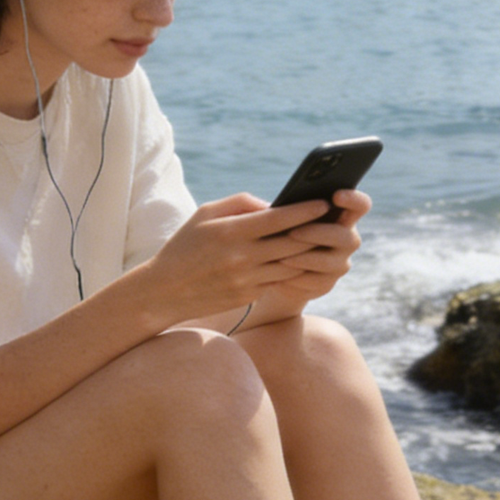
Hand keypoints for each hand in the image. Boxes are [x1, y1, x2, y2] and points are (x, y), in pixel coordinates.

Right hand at [140, 192, 329, 325]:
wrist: (165, 291)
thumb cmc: (185, 244)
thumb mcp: (206, 214)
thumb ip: (241, 203)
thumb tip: (274, 205)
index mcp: (231, 232)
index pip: (279, 219)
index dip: (305, 211)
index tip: (324, 203)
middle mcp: (242, 257)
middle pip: (292, 244)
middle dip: (315, 232)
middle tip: (334, 222)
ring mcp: (246, 280)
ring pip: (290, 266)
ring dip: (308, 255)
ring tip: (323, 242)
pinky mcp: (248, 296)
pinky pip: (278, 281)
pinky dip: (291, 271)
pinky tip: (302, 262)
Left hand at [254, 188, 369, 315]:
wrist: (275, 266)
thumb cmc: (281, 229)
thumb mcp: (285, 214)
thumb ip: (290, 206)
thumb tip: (279, 203)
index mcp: (342, 215)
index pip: (360, 205)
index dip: (354, 199)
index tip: (336, 195)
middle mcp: (347, 239)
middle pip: (346, 237)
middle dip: (317, 234)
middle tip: (291, 232)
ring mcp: (340, 264)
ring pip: (329, 263)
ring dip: (303, 258)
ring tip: (280, 257)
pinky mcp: (327, 284)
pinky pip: (315, 282)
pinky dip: (296, 278)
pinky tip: (278, 276)